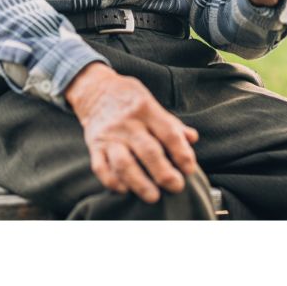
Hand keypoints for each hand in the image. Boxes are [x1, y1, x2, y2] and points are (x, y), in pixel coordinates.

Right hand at [64, 62, 198, 202]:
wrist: (95, 89)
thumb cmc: (130, 100)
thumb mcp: (152, 103)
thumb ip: (171, 123)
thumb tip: (193, 138)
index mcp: (146, 109)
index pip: (168, 133)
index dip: (181, 153)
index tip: (189, 169)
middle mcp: (127, 123)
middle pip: (148, 151)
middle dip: (164, 173)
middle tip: (176, 187)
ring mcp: (109, 135)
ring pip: (124, 163)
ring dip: (139, 183)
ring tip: (153, 196)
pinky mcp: (94, 146)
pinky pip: (101, 167)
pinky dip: (113, 181)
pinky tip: (125, 189)